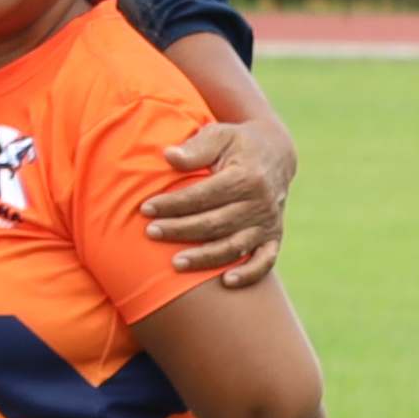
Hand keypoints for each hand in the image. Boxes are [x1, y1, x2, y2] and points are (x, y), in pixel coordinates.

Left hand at [151, 105, 294, 284]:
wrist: (273, 154)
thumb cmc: (235, 144)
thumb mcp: (218, 135)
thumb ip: (194, 147)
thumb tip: (167, 156)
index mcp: (247, 176)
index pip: (205, 195)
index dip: (174, 203)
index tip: (144, 208)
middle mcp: (261, 202)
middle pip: (216, 223)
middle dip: (180, 230)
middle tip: (150, 233)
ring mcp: (269, 222)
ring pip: (235, 246)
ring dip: (205, 257)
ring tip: (174, 263)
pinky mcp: (274, 236)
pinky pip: (266, 260)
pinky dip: (250, 273)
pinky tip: (226, 281)